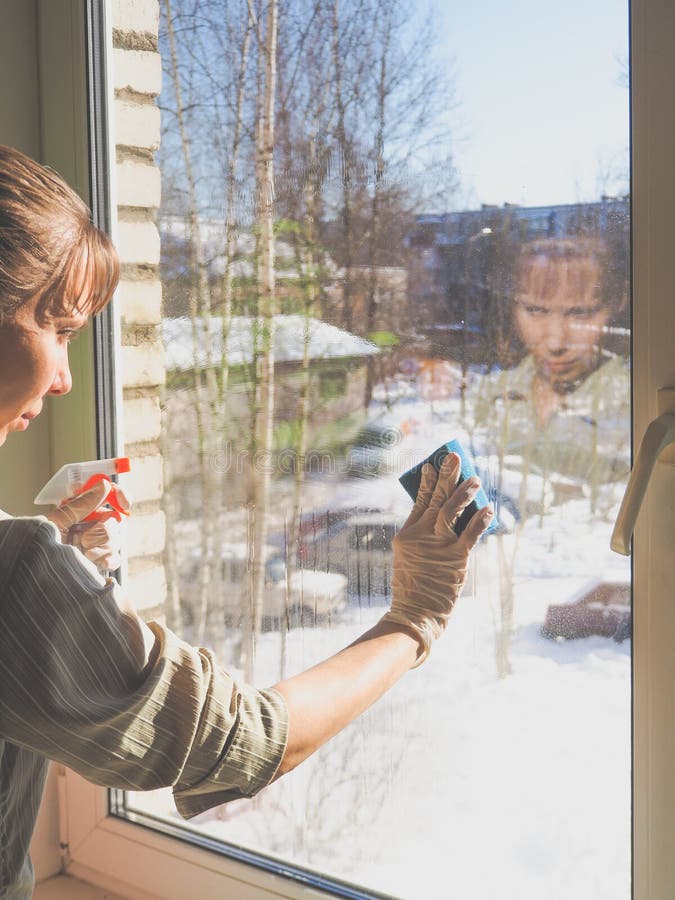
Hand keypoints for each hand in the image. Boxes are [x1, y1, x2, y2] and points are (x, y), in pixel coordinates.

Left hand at [47, 479, 129, 570]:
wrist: (34, 571)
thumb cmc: (38, 543)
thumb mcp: (59, 519)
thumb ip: (83, 503)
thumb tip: (104, 485)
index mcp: (81, 510)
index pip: (108, 496)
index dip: (119, 495)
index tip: (122, 501)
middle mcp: (90, 524)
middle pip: (115, 520)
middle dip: (104, 530)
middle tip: (85, 539)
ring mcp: (95, 543)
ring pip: (116, 539)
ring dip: (102, 545)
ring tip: (83, 551)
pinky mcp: (97, 561)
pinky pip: (115, 558)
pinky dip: (110, 559)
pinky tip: (101, 561)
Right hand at [382, 453, 492, 665]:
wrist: (417, 612)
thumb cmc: (413, 585)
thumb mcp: (407, 557)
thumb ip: (421, 536)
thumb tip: (439, 515)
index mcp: (407, 534)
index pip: (419, 500)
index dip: (426, 481)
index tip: (431, 465)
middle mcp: (422, 535)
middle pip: (436, 498)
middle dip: (446, 475)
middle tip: (455, 457)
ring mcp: (440, 545)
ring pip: (451, 509)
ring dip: (464, 492)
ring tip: (475, 479)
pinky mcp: (457, 557)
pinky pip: (471, 532)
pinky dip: (480, 519)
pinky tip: (488, 509)